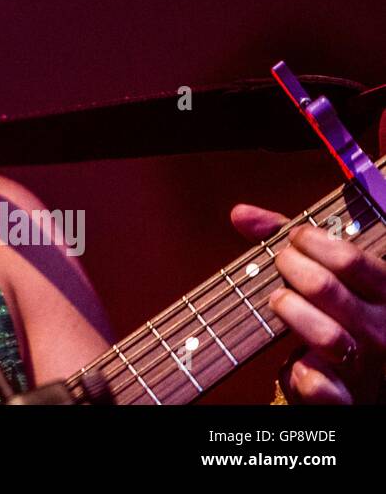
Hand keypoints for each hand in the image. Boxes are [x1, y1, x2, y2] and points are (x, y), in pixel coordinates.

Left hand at [231, 202, 385, 403]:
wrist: (351, 383)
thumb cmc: (332, 314)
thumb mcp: (323, 272)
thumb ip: (286, 240)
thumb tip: (241, 214)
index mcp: (385, 296)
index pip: (351, 260)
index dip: (312, 241)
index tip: (293, 239)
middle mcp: (380, 330)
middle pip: (326, 288)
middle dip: (290, 268)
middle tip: (281, 264)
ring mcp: (364, 365)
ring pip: (327, 335)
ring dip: (290, 311)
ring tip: (279, 300)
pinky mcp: (344, 398)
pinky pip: (323, 388)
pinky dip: (304, 376)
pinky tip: (295, 366)